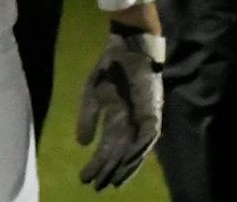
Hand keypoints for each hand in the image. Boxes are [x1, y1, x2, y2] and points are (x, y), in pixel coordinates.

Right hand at [75, 29, 164, 188]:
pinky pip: (149, 135)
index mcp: (116, 121)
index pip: (106, 150)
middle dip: (109, 171)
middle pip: (120, 155)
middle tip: (98, 187)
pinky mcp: (153, 111)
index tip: (85, 179)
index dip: (97, 165)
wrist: (128, 49)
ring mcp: (143, 119)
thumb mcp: (91, 95)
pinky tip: (131, 160)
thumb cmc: (110, 70)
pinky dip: (141, 148)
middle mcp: (132, 125)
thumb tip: (82, 145)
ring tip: (114, 181)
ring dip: (125, 166)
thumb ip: (88, 119)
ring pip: (136, 150)